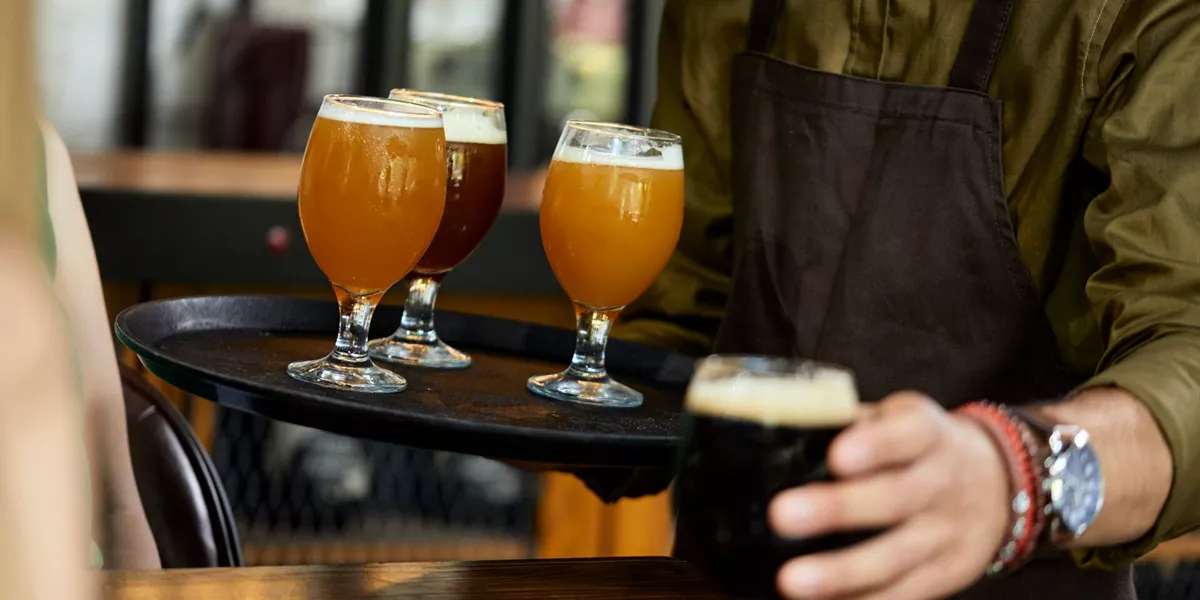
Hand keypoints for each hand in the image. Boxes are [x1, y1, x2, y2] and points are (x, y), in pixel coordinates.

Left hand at [769, 392, 1010, 598]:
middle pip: (895, 498)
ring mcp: (947, 534)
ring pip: (896, 557)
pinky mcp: (947, 574)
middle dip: (838, 509)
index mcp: (929, 433)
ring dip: (841, 572)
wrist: (998, 483)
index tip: (837, 455)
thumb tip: (782, 420)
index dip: (877, 445)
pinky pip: (903, 593)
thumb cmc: (918, 446)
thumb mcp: (898, 419)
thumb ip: (851, 421)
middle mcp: (943, 483)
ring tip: (792, 581)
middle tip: (782, 514)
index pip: (909, 434)